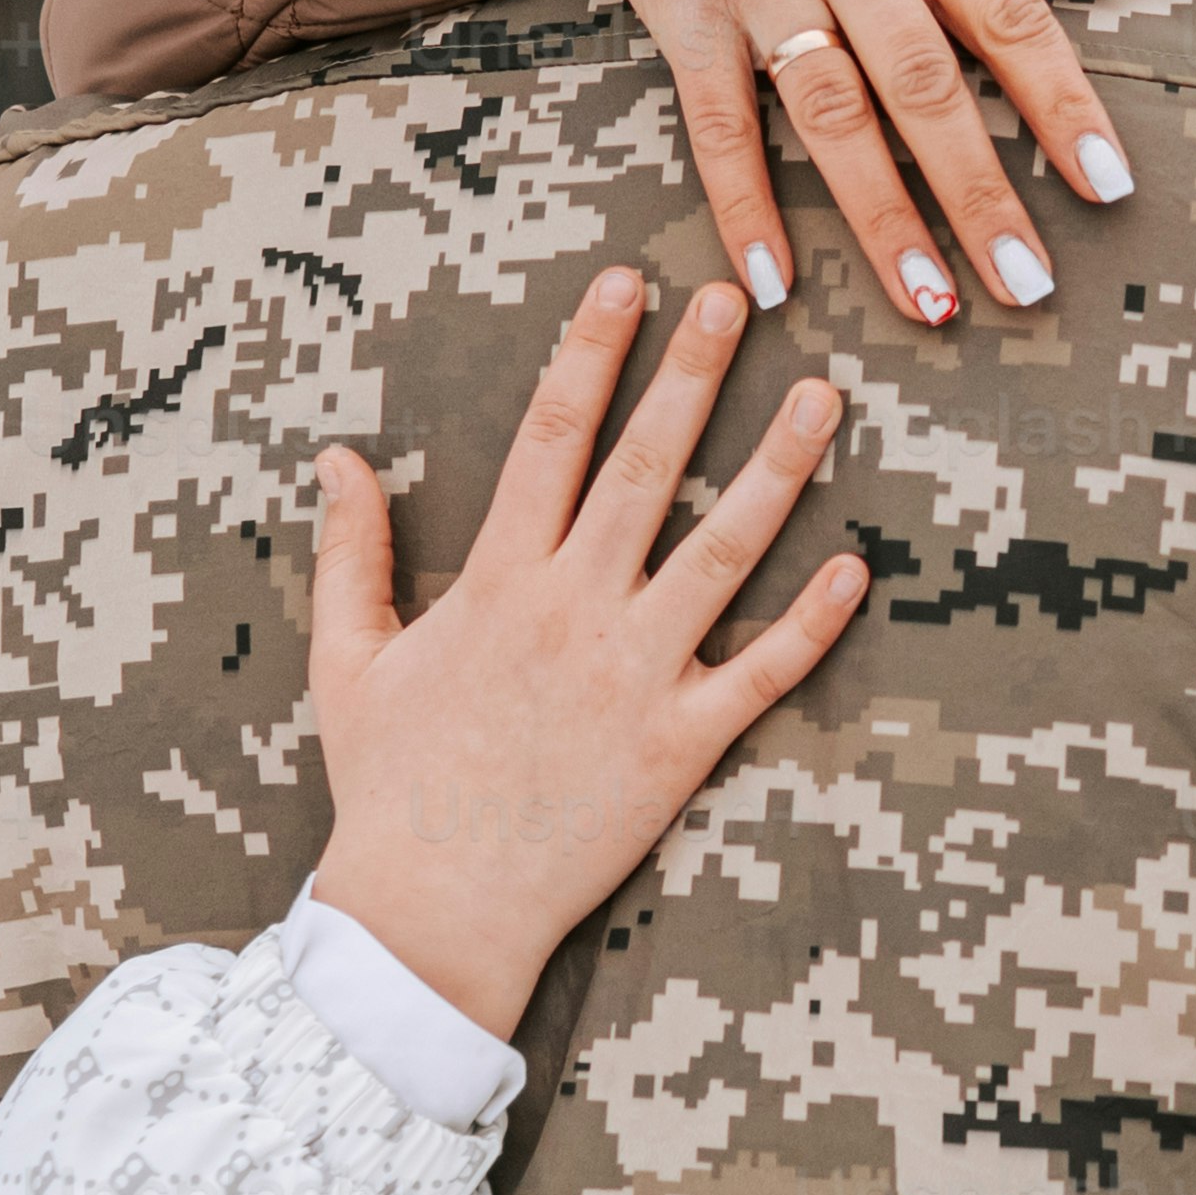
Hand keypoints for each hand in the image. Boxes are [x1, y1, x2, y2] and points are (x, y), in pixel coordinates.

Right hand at [305, 267, 870, 1029]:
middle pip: (644, 469)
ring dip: (777, 472)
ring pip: (720, 553)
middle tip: (738, 299)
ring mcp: (633, 676)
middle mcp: (572, 611)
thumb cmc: (388, 787)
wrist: (429, 913)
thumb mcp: (348, 660)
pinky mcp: (679, 747)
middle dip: (693, 377)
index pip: (550, 435)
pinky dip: (810, 624)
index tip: (627, 281)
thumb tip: (340, 458)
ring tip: (825, 397)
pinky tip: (854, 565)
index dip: (592, 351)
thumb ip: (350, 553)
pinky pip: (760, 675)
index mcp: (496, 580)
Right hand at [456, 0, 1138, 330]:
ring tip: (932, 305)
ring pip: (831, 114)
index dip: (1061, 102)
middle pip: (925, 83)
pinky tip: (773, 282)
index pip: (1008, 12)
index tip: (1109, 188)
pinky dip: (743, 204)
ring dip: (883, 217)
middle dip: (980, 190)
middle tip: (1029, 286)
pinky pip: (716, 121)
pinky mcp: (682, 12)